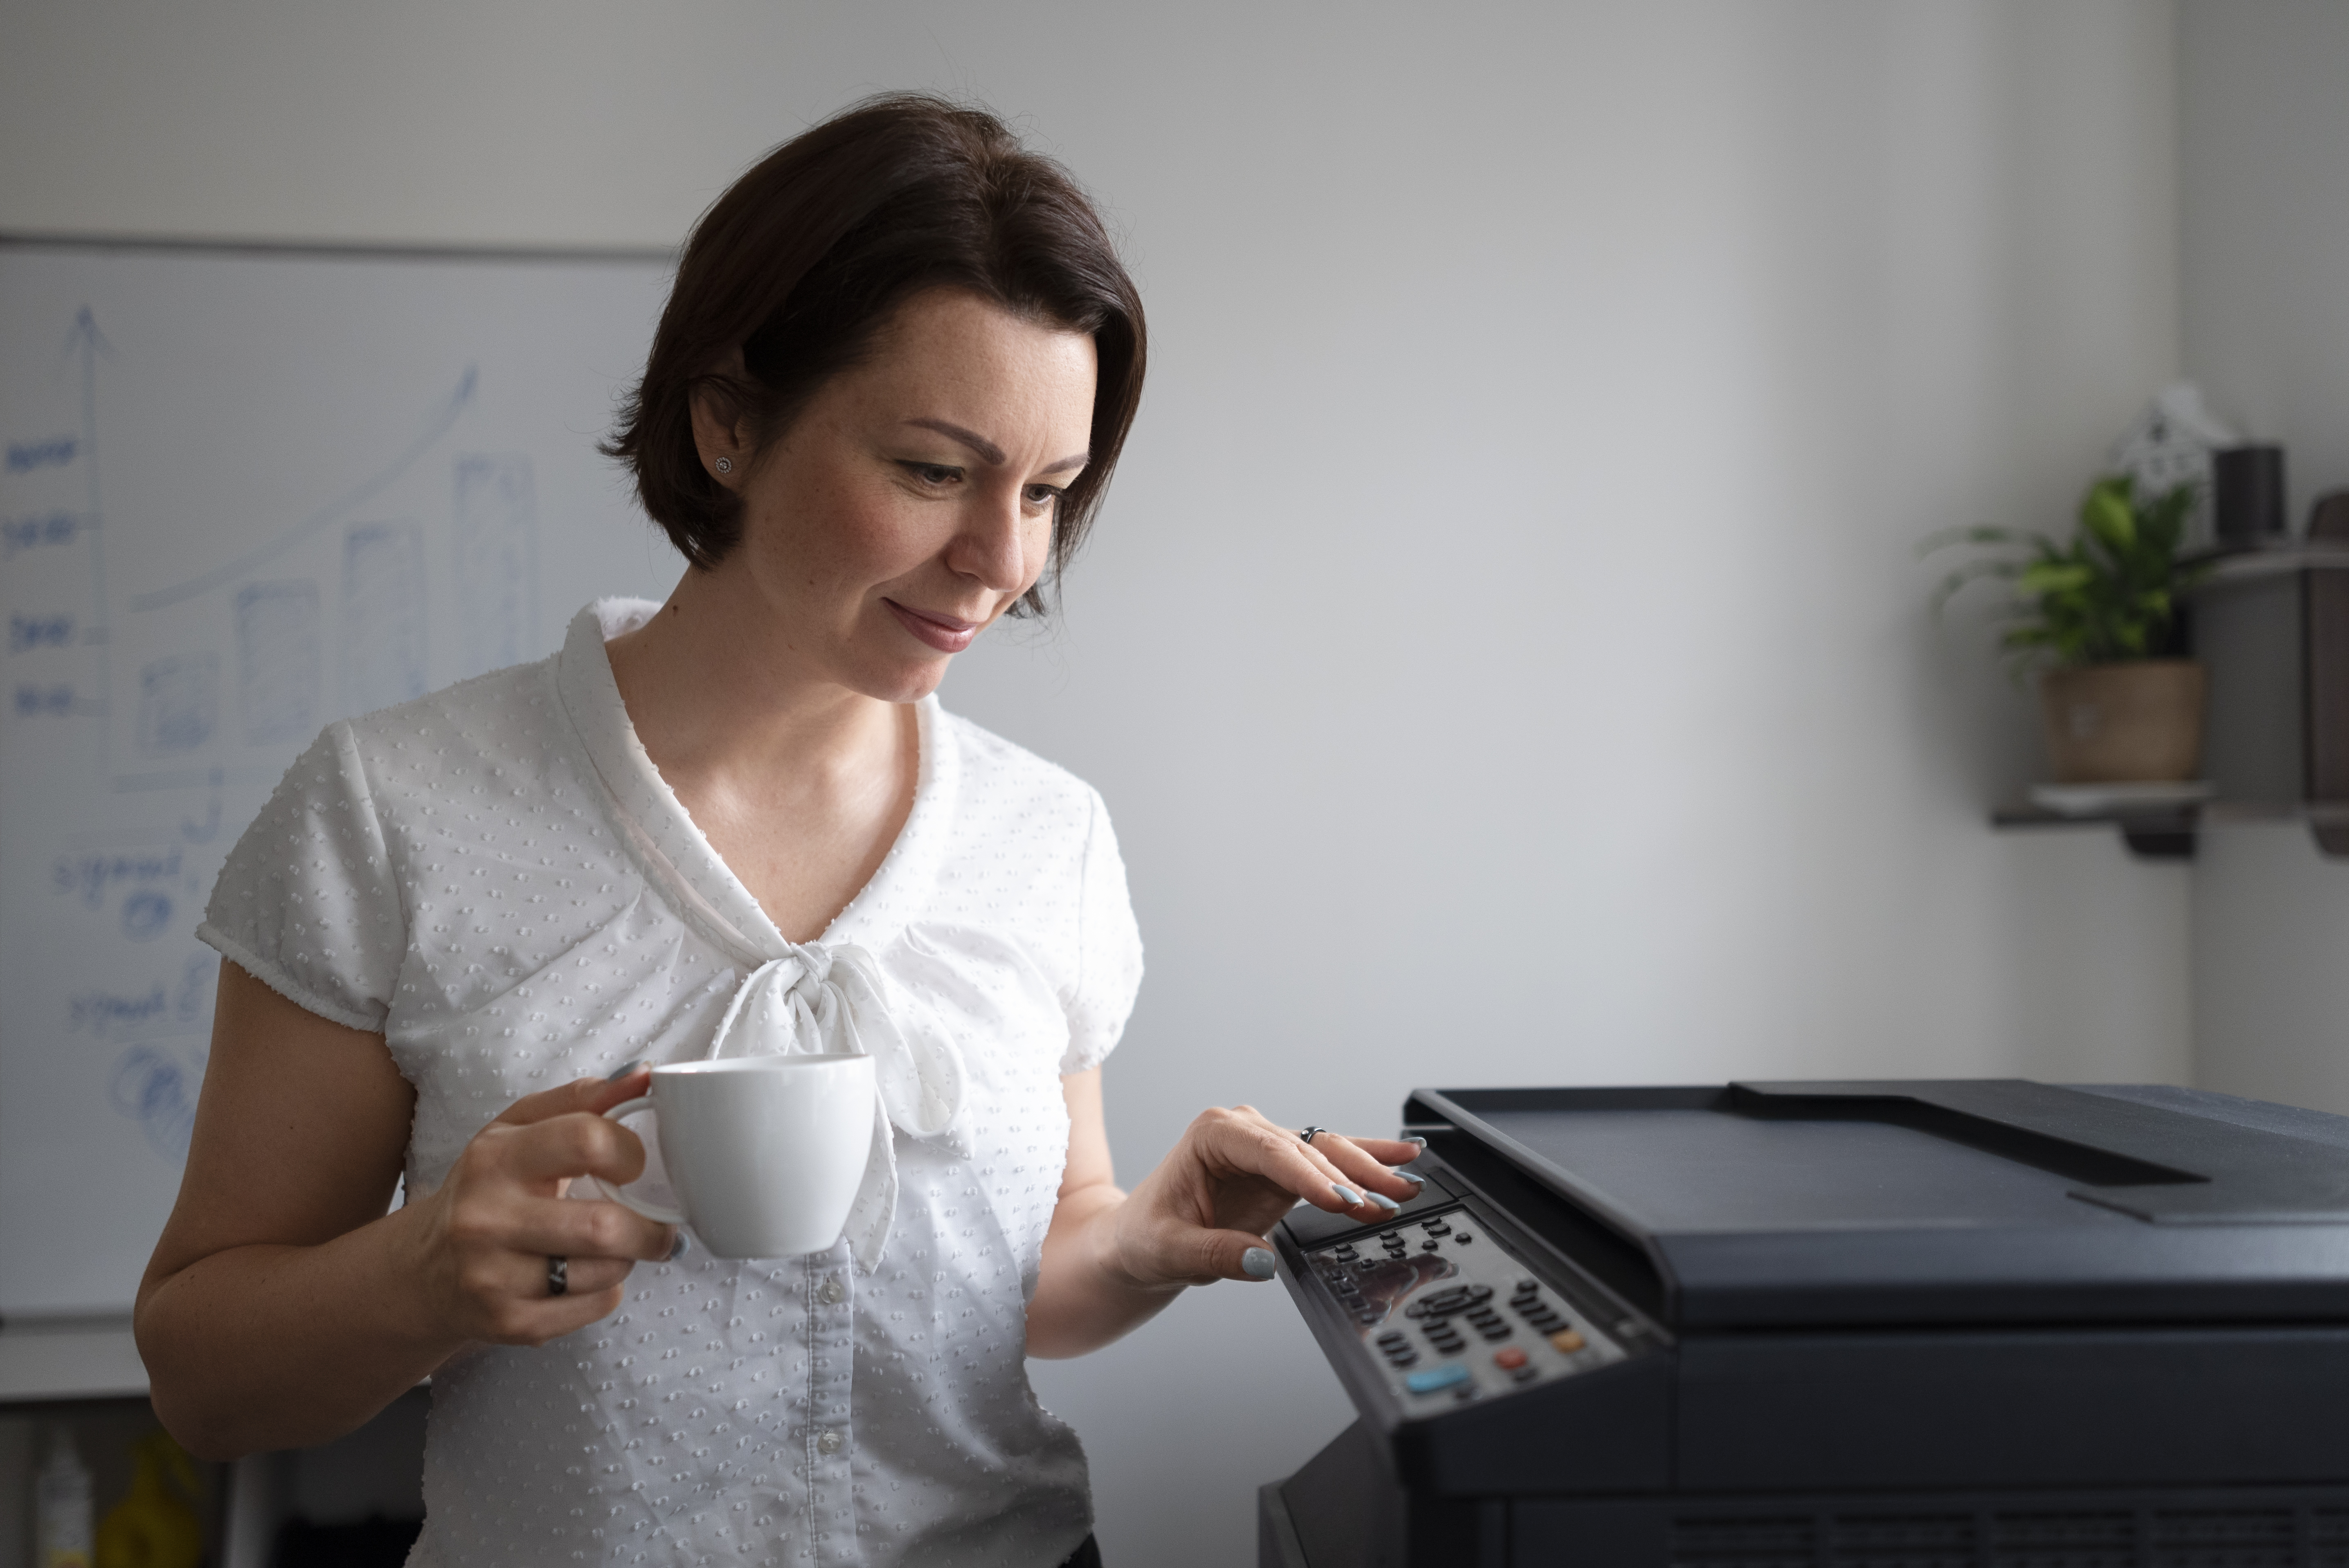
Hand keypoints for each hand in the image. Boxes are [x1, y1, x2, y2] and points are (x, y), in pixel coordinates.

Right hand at [394, 1069, 676, 1347]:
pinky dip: (608, 1291)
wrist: (425, 1269)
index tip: (636, 1165)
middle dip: (649, 1227)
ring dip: (628, 1258)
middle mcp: (486, 1219)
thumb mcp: (519, 1130)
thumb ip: (583, 1099)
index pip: (587, 1140)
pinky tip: (587, 1276)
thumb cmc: (487, 1188)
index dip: (631, 1151)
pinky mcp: (508, 1322)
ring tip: (615, 1247)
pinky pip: (595, 1307)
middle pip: (604, 1226)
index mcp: (494, 1159)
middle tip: (657, 1223)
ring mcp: (493, 1277)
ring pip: (606, 1271)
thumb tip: (645, 1074)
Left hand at [1103, 1105, 1422, 1288]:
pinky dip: (1365, 1163)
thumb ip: (1215, 1254)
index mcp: (1213, 1135)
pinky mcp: (1282, 1171)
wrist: (1136, 1240)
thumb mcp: (1169, 1251)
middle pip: (1308, 1149)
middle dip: (1352, 1174)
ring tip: (1409, 1184)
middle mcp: (1244, 1131)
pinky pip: (1329, 1163)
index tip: (1343, 1200)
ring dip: (1369, 1170)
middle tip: (1390, 1199)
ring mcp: (1266, 1148)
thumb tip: (1262, 1261)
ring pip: (1327, 1152)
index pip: (1272, 1152)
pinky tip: (1402, 1160)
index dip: (1311, 1177)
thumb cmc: (1145, 1237)